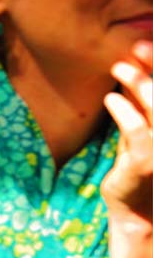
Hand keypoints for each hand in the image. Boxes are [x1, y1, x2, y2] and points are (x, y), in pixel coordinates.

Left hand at [103, 40, 152, 222]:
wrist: (137, 211)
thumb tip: (128, 65)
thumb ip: (139, 102)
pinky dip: (124, 111)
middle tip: (135, 47)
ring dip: (140, 83)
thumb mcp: (141, 128)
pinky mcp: (147, 163)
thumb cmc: (140, 165)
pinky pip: (137, 131)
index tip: (144, 45)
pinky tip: (110, 100)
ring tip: (119, 68)